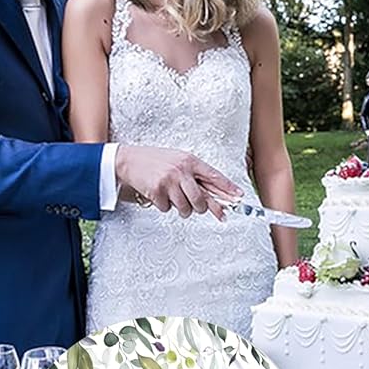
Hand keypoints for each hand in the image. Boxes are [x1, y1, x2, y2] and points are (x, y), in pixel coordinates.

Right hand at [115, 145, 239, 217]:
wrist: (129, 160)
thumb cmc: (156, 161)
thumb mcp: (178, 161)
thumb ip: (195, 175)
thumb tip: (215, 193)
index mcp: (190, 161)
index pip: (214, 177)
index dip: (228, 189)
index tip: (239, 198)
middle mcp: (181, 170)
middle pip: (201, 200)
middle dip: (201, 208)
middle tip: (197, 208)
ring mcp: (169, 181)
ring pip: (185, 208)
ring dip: (181, 209)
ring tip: (173, 197)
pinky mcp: (157, 191)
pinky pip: (167, 209)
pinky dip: (164, 206)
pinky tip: (159, 194)